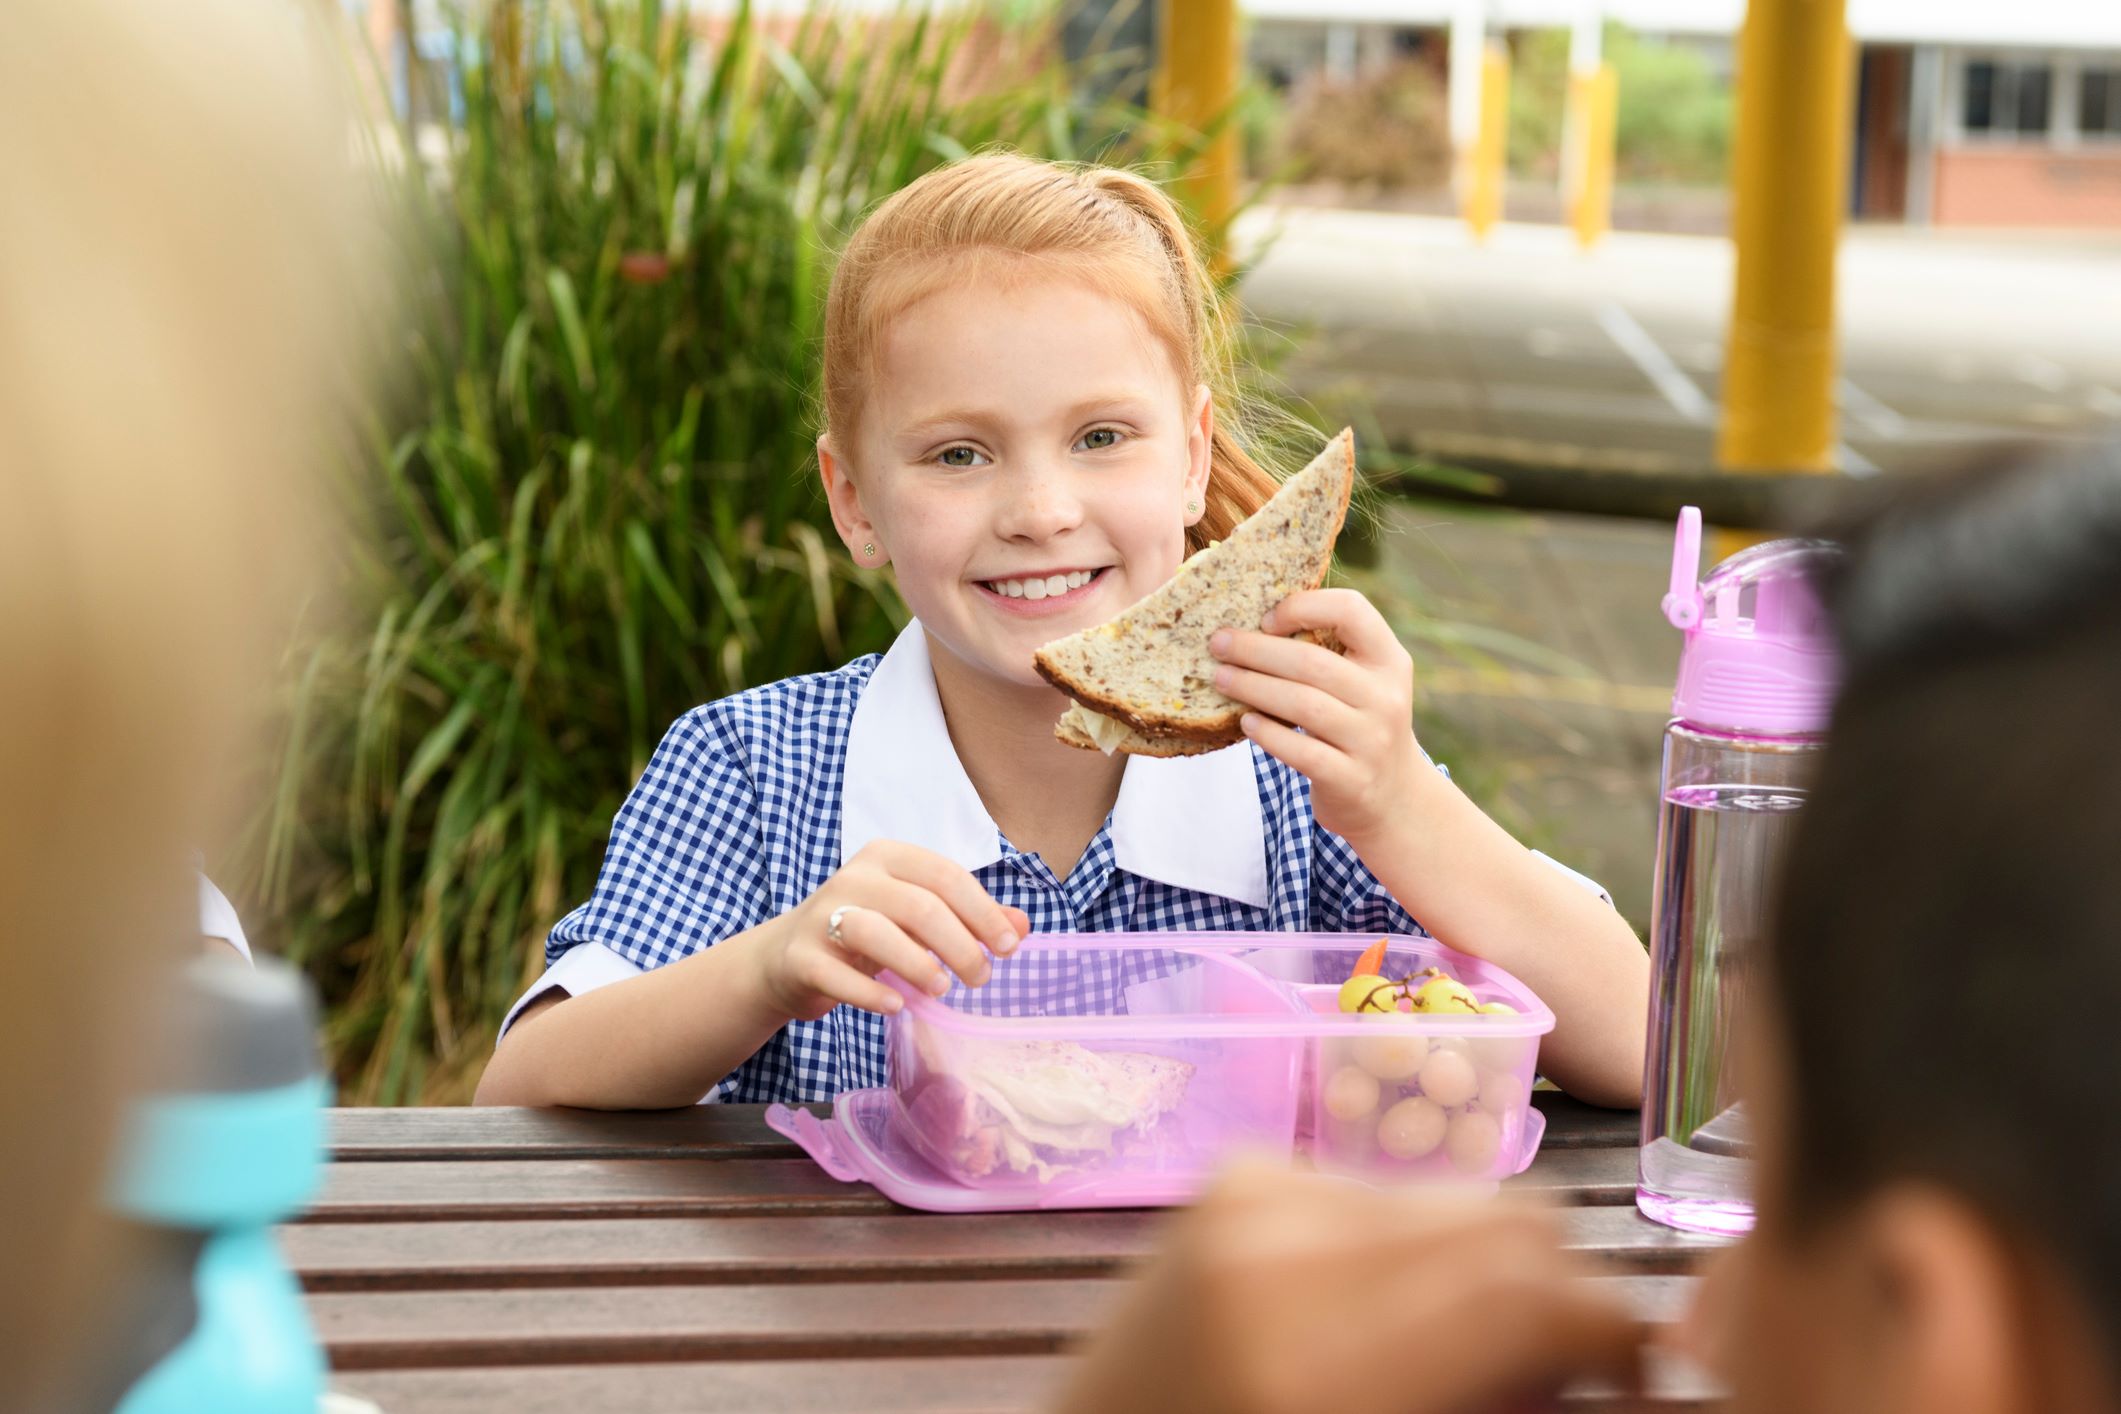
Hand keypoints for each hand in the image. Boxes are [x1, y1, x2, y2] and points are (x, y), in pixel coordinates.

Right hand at [754, 840, 1028, 1020]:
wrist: (786, 958)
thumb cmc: (865, 933)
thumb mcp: (916, 918)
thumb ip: (967, 918)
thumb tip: (1022, 925)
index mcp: (887, 857)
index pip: (945, 876)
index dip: (982, 912)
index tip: (1009, 947)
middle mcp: (853, 878)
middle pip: (918, 906)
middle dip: (960, 945)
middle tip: (981, 979)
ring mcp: (821, 916)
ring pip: (875, 932)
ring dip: (917, 964)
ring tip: (942, 989)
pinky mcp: (800, 956)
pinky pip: (837, 974)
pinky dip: (871, 993)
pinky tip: (898, 1006)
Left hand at [1056, 1166, 1643, 1413]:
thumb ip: (1503, 1402)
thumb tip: (1624, 1369)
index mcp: (1315, 1359)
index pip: (1532, 1287)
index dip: (1617, 1331)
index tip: (1636, 1381)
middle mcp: (1279, 1245)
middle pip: (1511, 1217)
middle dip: (1556, 1294)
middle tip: (1548, 1376)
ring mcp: (1248, 1195)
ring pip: (1457, 1196)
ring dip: (1481, 1269)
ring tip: (1451, 1352)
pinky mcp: (1235, 1177)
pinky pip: (1381, 1191)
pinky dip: (1408, 1249)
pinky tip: (1375, 1316)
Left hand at [1210, 588, 1426, 845]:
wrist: (1393, 797)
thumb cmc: (1359, 725)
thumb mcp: (1362, 683)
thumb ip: (1327, 653)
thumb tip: (1250, 624)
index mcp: (1389, 661)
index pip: (1352, 611)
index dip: (1304, 607)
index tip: (1266, 619)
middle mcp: (1386, 698)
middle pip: (1313, 662)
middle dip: (1256, 650)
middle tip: (1218, 644)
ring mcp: (1372, 742)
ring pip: (1304, 705)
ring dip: (1253, 688)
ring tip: (1221, 679)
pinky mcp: (1352, 780)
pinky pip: (1302, 751)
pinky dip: (1268, 734)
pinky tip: (1246, 723)